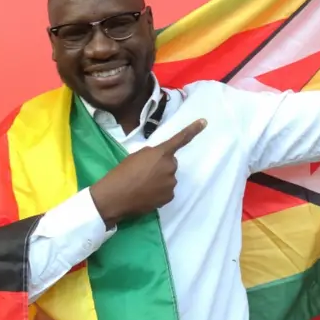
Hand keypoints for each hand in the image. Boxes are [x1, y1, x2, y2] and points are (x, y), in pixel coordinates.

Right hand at [91, 119, 206, 226]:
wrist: (115, 196)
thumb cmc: (122, 173)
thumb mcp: (136, 156)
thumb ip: (152, 155)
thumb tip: (159, 160)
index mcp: (161, 153)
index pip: (180, 139)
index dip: (193, 130)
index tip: (204, 122)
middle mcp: (170, 167)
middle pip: (171, 163)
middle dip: (161, 166)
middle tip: (144, 172)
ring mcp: (171, 183)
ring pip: (168, 178)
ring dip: (160, 180)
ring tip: (142, 184)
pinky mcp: (169, 197)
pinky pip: (167, 191)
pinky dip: (159, 192)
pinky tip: (145, 193)